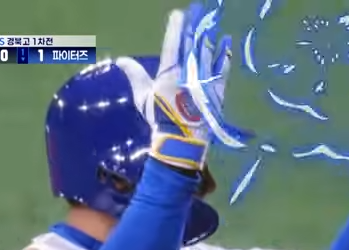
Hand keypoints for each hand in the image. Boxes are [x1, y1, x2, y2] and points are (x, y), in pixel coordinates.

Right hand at [116, 3, 231, 170]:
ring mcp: (203, 79)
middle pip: (191, 44)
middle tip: (196, 13)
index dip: (176, 27)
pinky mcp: (216, 89)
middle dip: (193, 28)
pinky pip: (222, 68)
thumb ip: (135, 75)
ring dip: (207, 38)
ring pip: (206, 53)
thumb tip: (121, 59)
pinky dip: (224, 55)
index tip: (178, 14)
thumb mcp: (143, 96)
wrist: (181, 138)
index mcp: (169, 72)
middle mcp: (188, 71)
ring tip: (208, 26)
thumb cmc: (159, 117)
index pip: (172, 43)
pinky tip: (227, 43)